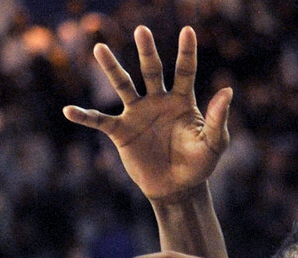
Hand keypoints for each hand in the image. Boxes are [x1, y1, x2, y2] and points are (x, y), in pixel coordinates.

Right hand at [63, 25, 231, 201]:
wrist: (178, 188)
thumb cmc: (199, 164)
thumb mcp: (214, 144)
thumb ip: (218, 119)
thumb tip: (227, 91)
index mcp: (181, 101)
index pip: (185, 71)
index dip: (187, 52)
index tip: (188, 30)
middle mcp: (157, 101)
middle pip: (151, 70)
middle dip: (147, 51)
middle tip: (142, 30)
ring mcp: (137, 114)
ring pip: (123, 85)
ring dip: (112, 68)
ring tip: (100, 48)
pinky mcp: (122, 131)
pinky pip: (100, 121)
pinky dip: (85, 116)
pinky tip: (70, 111)